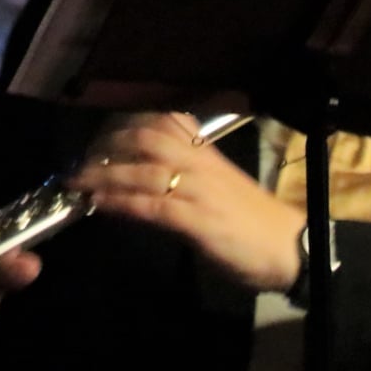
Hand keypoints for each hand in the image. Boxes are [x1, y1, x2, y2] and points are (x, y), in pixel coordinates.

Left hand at [65, 112, 303, 292]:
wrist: (293, 249)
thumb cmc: (252, 219)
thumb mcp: (216, 183)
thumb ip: (182, 171)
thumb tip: (139, 169)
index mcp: (205, 153)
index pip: (161, 122)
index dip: (123, 125)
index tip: (98, 136)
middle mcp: (200, 164)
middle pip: (145, 139)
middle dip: (106, 147)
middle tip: (81, 163)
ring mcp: (198, 191)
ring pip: (143, 171)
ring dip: (104, 176)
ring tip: (78, 183)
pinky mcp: (198, 221)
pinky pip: (152, 206)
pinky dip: (121, 203)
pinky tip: (99, 205)